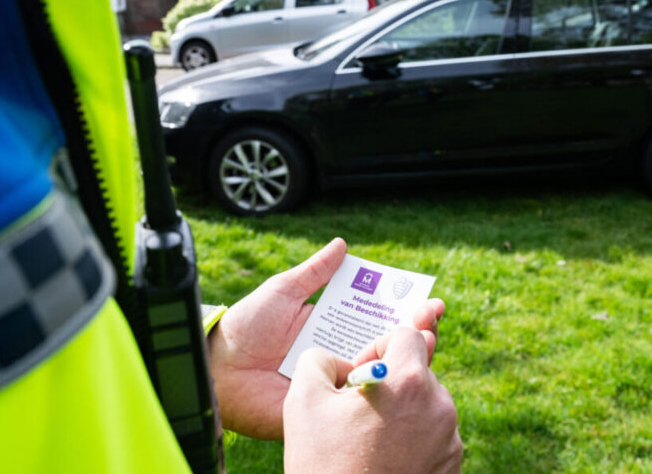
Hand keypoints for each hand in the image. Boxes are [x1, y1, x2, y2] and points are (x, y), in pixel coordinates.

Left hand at [207, 238, 445, 438]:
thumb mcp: (282, 291)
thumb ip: (314, 272)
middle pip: (385, 345)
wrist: (219, 369)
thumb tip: (342, 244)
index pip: (375, 318)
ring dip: (405, 357)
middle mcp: (337, 355)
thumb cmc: (244, 328)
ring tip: (427, 340)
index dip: (403, 311)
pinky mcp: (327, 407)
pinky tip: (399, 372)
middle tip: (433, 320)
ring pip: (379, 371)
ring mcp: (334, 382)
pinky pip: (358, 399)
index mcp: (329, 327)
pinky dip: (381, 386)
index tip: (428, 302)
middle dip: (414, 333)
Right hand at [283, 327, 462, 473]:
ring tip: (369, 438)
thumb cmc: (324, 464)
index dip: (379, 346)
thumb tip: (337, 360)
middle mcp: (440, 406)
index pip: (408, 335)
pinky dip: (413, 438)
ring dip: (402, 409)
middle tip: (360, 409)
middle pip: (419, 370)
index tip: (359, 374)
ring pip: (427, 403)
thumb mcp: (302, 402)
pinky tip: (384, 457)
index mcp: (409, 382)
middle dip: (391, 381)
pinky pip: (434, 434)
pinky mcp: (452, 465)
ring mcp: (450, 438)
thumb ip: (318, 360)